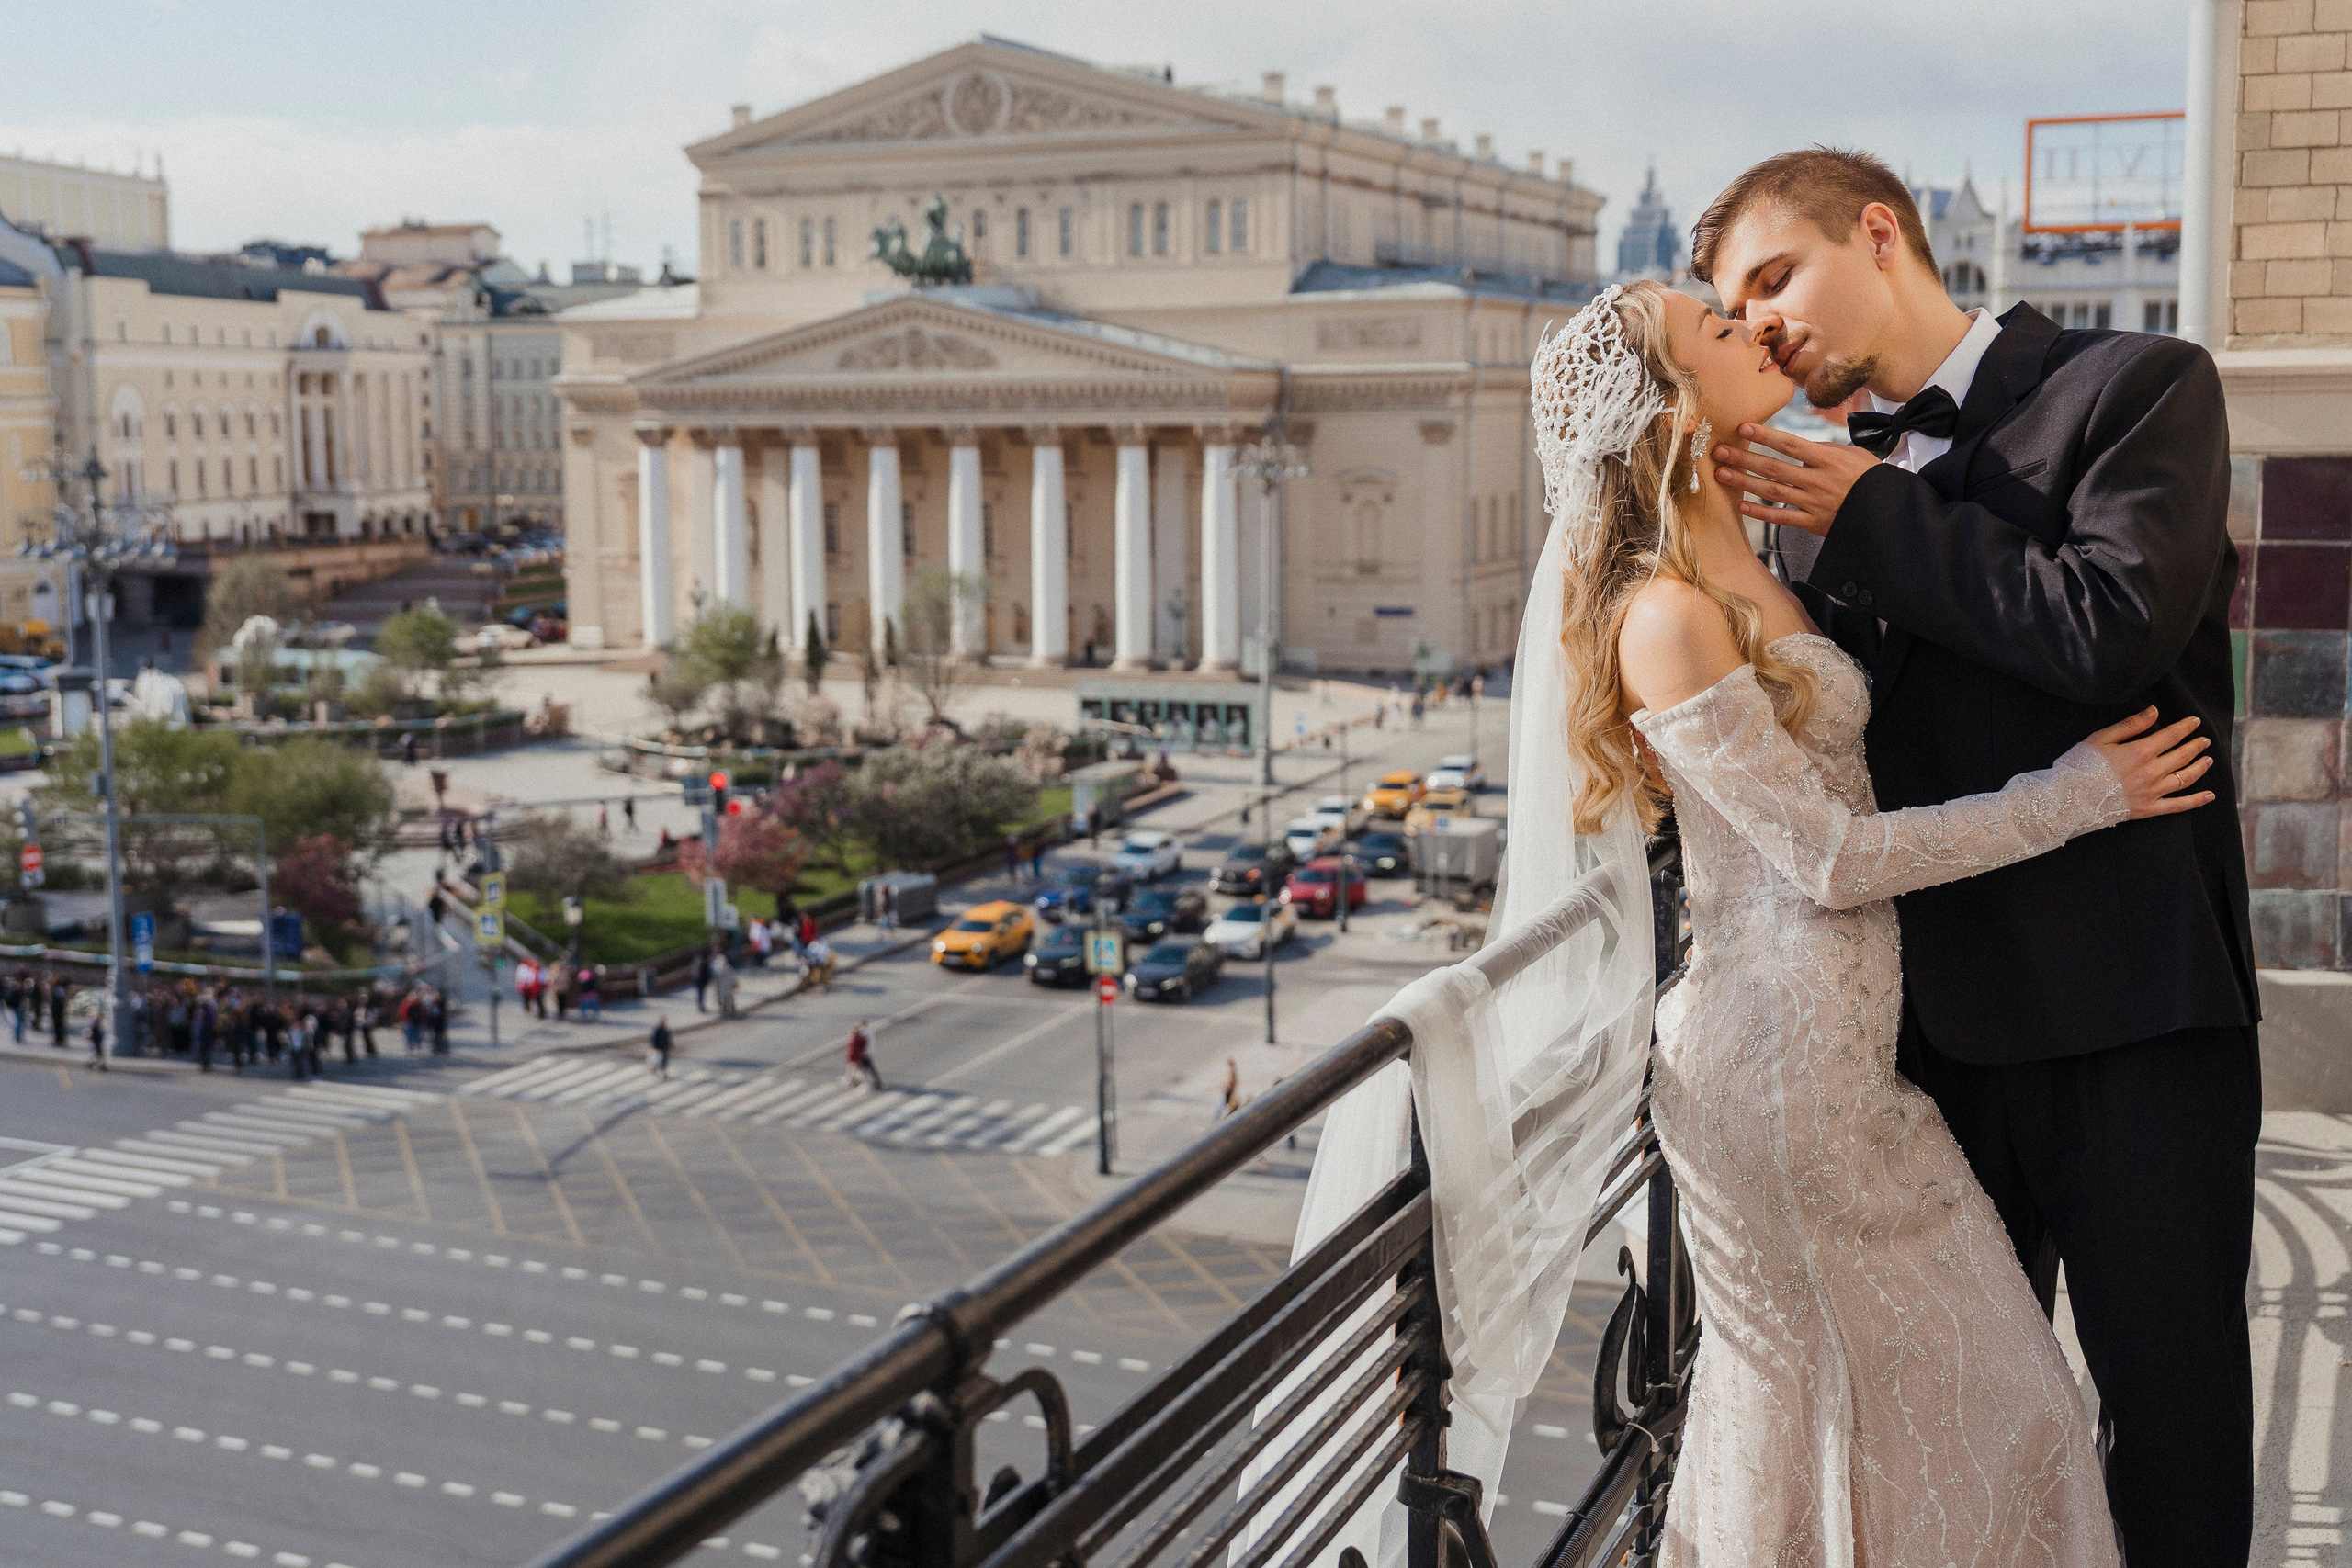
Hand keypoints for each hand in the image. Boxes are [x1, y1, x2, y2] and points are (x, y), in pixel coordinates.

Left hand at [1712, 423, 1882, 537]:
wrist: (1886, 511)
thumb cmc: (1870, 478)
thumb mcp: (1853, 455)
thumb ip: (1824, 449)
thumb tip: (1798, 447)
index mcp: (1829, 459)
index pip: (1790, 444)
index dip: (1765, 436)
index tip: (1743, 428)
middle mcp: (1818, 480)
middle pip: (1774, 467)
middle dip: (1743, 459)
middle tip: (1719, 451)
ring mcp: (1814, 503)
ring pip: (1772, 491)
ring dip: (1744, 483)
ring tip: (1722, 475)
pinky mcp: (1813, 523)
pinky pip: (1782, 518)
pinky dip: (1761, 513)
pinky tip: (1742, 506)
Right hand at [2086, 708, 2215, 818]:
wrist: (2069, 799)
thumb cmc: (2080, 765)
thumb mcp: (2101, 738)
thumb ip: (2131, 725)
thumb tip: (2154, 711)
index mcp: (2140, 751)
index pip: (2171, 735)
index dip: (2186, 727)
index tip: (2195, 721)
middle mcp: (2152, 771)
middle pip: (2182, 756)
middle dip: (2196, 746)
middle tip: (2205, 740)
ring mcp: (2153, 792)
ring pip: (2186, 778)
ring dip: (2200, 767)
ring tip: (2208, 760)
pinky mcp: (2149, 809)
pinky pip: (2179, 806)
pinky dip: (2196, 801)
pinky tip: (2210, 795)